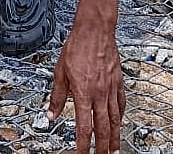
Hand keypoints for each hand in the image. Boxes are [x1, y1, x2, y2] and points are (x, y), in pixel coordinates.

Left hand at [49, 18, 124, 153]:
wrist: (95, 30)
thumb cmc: (77, 47)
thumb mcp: (60, 72)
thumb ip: (57, 96)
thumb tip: (51, 114)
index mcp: (83, 93)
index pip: (84, 128)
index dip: (82, 145)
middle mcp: (99, 94)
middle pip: (103, 129)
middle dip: (102, 148)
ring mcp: (111, 89)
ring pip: (115, 120)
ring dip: (115, 138)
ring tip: (115, 150)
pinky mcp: (118, 83)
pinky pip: (121, 105)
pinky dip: (120, 118)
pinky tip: (119, 123)